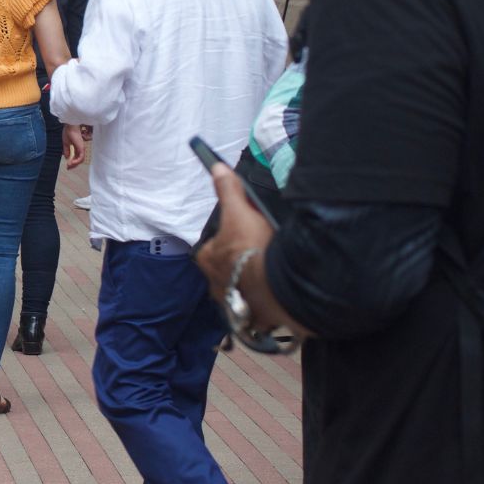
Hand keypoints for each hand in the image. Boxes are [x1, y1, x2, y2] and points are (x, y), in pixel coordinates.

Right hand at [62, 124, 88, 168]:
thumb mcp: (66, 143)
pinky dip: (76, 162)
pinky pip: (81, 158)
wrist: (70, 127)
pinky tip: (71, 162)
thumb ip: (67, 151)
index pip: (76, 157)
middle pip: (79, 160)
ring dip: (75, 164)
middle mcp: (80, 148)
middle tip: (68, 168)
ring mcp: (81, 148)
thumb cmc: (68, 132)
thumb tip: (67, 158)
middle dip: (73, 165)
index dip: (72, 162)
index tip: (67, 165)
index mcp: (76, 147)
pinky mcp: (81, 148)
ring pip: (80, 160)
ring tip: (69, 165)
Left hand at [195, 163, 277, 304]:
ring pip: (241, 285)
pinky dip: (264, 296)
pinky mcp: (251, 314)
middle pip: (228, 266)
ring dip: (253, 279)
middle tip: (261, 251)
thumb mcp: (239, 212)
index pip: (215, 244)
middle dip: (242, 260)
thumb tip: (217, 169)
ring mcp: (232, 300)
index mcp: (207, 258)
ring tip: (271, 269)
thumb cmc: (250, 247)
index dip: (230, 236)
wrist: (272, 285)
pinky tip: (276, 288)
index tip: (246, 233)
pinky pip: (256, 303)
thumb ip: (228, 191)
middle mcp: (215, 282)